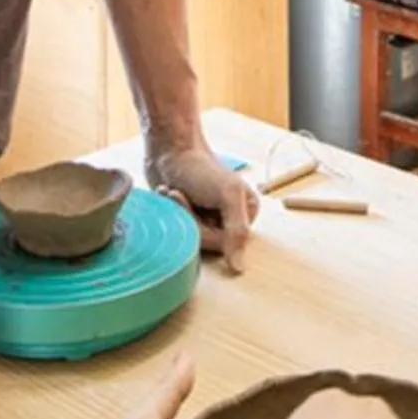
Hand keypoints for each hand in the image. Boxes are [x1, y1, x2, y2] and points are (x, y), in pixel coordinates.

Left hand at [148, 139, 256, 269]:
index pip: (229, 244)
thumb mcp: (227, 194)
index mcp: (248, 212)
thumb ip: (238, 231)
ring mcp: (209, 219)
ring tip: (174, 192)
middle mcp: (230, 218)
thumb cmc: (200, 167)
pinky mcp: (190, 217)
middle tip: (182, 195)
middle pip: (209, 243)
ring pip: (192, 238)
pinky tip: (169, 194)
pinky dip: (171, 214)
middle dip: (190, 220)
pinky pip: (181, 231)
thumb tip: (239, 268)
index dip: (207, 229)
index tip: (199, 202)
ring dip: (179, 214)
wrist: (170, 150)